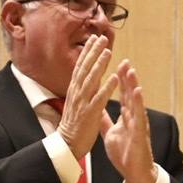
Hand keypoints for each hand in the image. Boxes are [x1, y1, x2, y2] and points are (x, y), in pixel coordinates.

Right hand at [56, 36, 116, 157]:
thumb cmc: (74, 125)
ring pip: (92, 80)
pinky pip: (100, 99)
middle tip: (102, 38)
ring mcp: (83, 103)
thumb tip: (84, 77)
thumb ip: (80, 89)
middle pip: (85, 69)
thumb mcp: (75, 103)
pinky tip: (115, 78)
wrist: (68, 145)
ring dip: (100, 65)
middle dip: (94, 52)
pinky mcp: (90, 114)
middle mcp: (77, 94)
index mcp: (74, 91)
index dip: (87, 52)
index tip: (93, 38)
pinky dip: (107, 88)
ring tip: (108, 52)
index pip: (80, 67)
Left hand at [101, 59, 157, 182]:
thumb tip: (98, 109)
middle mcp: (133, 117)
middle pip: (129, 94)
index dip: (119, 80)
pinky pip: (139, 115)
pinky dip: (137, 103)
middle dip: (126, 77)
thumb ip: (105, 120)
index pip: (122, 95)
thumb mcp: (111, 133)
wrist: (134, 172)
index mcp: (126, 117)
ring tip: (130, 70)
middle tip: (124, 60)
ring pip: (135, 101)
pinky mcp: (140, 132)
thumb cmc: (125, 153)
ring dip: (133, 85)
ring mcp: (138, 123)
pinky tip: (137, 91)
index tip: (116, 64)